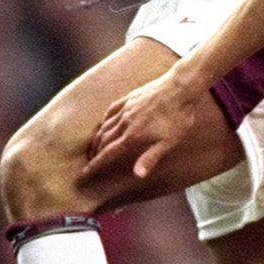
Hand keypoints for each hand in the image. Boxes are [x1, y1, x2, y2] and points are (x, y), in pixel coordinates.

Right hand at [86, 71, 207, 181]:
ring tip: (93, 147)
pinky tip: (104, 123)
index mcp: (133, 136)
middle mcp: (125, 122)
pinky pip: (111, 110)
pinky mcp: (130, 98)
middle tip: (89, 162)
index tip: (83, 175)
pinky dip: (104, 120)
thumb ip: (150, 158)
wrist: (180, 87)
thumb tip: (138, 176)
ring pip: (105, 126)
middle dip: (94, 153)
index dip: (95, 165)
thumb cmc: (177, 117)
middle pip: (103, 140)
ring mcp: (126, 109)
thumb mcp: (168, 142)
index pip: (108, 154)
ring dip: (97, 138)